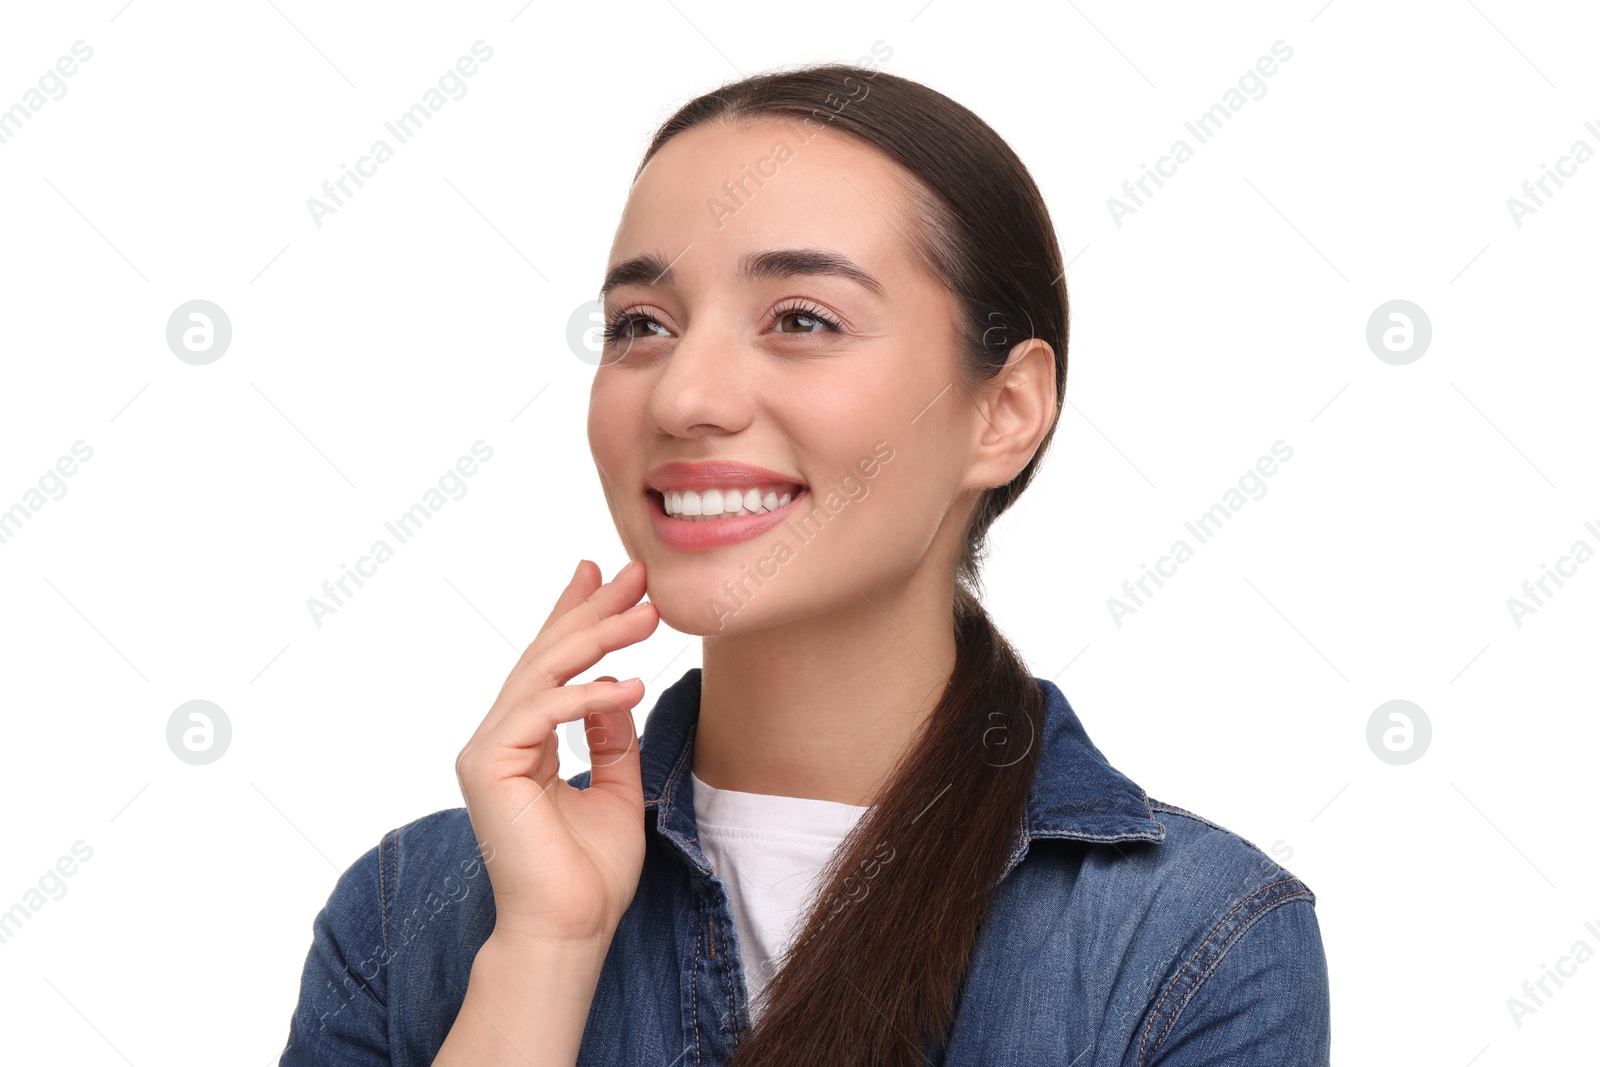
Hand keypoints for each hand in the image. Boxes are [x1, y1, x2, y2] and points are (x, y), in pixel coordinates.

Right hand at [455, 558, 658, 947]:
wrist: (570, 929)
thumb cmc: (590, 873)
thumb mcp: (617, 787)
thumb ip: (612, 737)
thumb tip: (619, 689)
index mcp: (525, 742)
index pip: (550, 665)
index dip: (574, 615)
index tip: (602, 574)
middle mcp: (499, 738)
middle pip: (545, 656)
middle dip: (592, 610)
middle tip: (636, 574)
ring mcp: (487, 750)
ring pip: (543, 672)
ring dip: (599, 637)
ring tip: (648, 614)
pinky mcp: (487, 766)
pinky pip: (543, 711)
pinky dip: (589, 694)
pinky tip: (632, 684)